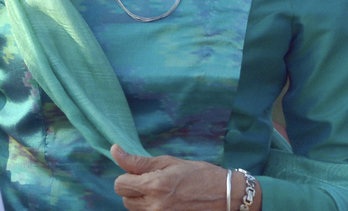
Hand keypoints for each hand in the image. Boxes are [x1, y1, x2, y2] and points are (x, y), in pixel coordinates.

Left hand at [111, 143, 230, 209]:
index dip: (128, 175)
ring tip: (163, 190)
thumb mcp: (171, 162)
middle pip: (124, 198)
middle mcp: (153, 205)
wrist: (224, 195)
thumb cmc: (200, 174)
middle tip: (155, 179)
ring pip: (133, 208)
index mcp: (155, 185)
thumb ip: (139, 161)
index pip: (119, 184)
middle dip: (134, 187)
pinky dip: (150, 207)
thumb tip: (114, 150)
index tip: (141, 171)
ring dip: (141, 198)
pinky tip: (167, 200)